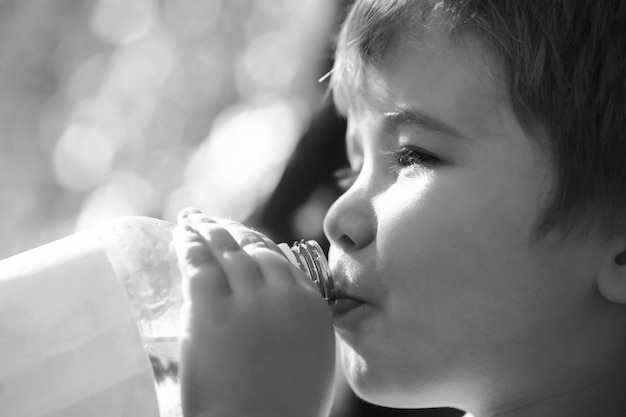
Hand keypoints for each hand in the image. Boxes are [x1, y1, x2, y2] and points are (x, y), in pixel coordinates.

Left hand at [173, 208, 335, 416]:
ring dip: (207, 229)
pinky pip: (199, 264)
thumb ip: (301, 324)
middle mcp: (283, 296)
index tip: (242, 237)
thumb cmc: (284, 409)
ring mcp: (248, 301)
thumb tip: (285, 302)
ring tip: (193, 220)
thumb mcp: (312, 361)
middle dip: (231, 230)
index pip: (281, 261)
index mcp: (311, 307)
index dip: (257, 244)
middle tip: (213, 221)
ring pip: (226, 248)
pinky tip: (181, 234)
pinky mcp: (212, 310)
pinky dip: (188, 244)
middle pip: (254, 248)